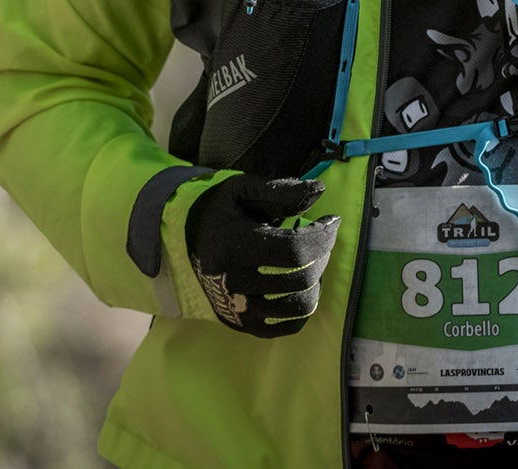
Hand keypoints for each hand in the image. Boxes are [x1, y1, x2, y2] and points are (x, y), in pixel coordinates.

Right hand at [185, 175, 338, 337]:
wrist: (186, 245)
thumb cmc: (222, 212)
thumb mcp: (244, 190)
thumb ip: (280, 191)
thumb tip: (319, 190)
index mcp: (234, 245)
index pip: (295, 249)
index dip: (323, 235)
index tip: (332, 220)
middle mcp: (235, 282)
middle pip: (301, 278)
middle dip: (322, 254)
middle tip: (321, 237)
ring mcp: (239, 309)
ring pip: (300, 306)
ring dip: (316, 281)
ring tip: (311, 262)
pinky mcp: (243, 324)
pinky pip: (288, 326)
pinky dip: (304, 308)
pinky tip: (301, 285)